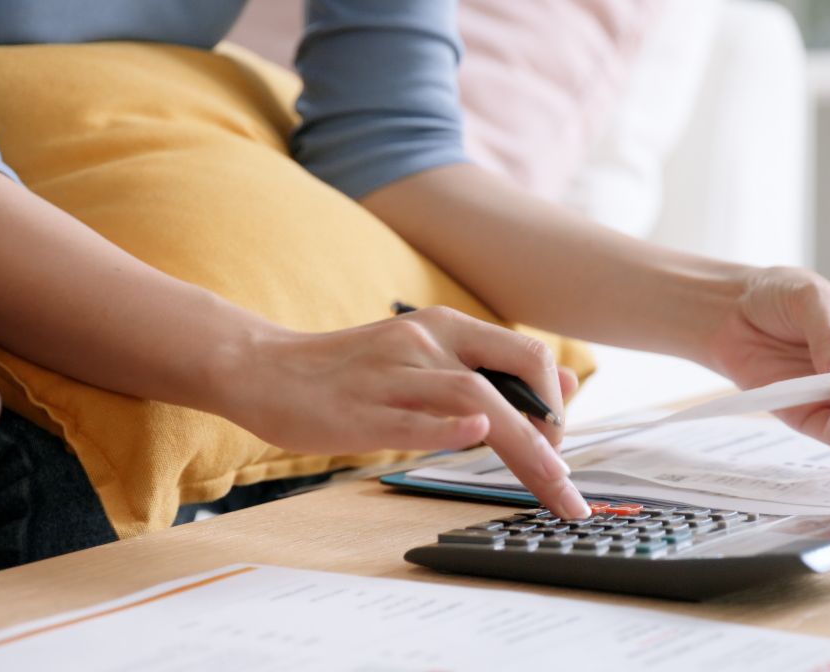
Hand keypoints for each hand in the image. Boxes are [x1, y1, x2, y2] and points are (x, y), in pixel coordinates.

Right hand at [220, 306, 589, 518]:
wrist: (263, 369)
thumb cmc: (345, 374)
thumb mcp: (422, 357)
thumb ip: (487, 369)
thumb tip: (566, 385)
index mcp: (444, 327)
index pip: (526, 355)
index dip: (558, 401)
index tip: (563, 448)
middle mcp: (424, 341)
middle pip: (512, 375)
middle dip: (553, 433)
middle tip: (564, 483)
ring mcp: (392, 374)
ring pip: (473, 396)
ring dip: (523, 443)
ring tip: (549, 483)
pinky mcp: (359, 410)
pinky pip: (411, 417)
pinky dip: (449, 426)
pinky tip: (476, 434)